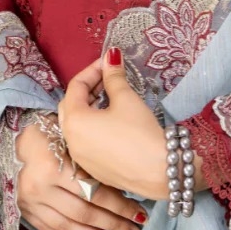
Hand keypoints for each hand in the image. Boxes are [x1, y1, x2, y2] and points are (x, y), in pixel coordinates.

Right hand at [15, 115, 147, 229]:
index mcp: (52, 166)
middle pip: (84, 212)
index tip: (139, 213)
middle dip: (112, 224)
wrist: (20, 137)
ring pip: (69, 226)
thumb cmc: (53, 130)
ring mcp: (30, 202)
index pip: (93, 192)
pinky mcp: (25, 211)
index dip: (120, 205)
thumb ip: (93, 158)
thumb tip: (126, 181)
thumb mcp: (74, 136)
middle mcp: (40, 188)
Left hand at [58, 48, 208, 200]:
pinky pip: (85, 141)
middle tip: (107, 78)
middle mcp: (71, 141)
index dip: (92, 70)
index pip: (75, 86)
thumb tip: (111, 56)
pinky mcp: (92, 169)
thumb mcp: (126, 99)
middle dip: (88, 88)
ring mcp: (80, 158)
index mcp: (74, 121)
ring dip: (90, 107)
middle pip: (70, 105)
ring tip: (111, 96)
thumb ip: (114, 76)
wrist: (159, 173)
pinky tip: (113, 121)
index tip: (109, 62)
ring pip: (77, 125)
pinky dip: (93, 126)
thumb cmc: (140, 133)